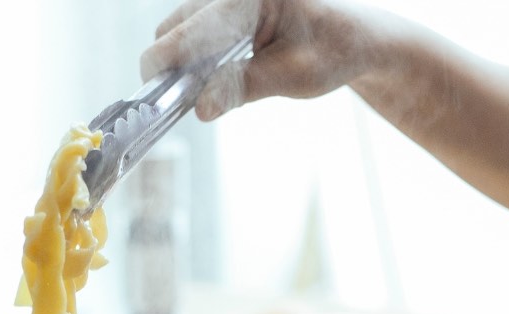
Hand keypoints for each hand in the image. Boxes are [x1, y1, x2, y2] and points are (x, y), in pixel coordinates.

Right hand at [140, 0, 383, 120]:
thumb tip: (199, 108)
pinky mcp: (225, 9)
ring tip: (211, 90)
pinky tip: (217, 77)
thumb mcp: (295, 76)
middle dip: (174, 67)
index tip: (152, 97)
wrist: (355, 36)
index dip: (164, 66)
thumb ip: (244, 87)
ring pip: (180, 30)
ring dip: (186, 63)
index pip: (190, 31)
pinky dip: (197, 58)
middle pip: (175, 27)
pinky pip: (194, 32)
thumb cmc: (333, 51)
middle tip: (189, 103)